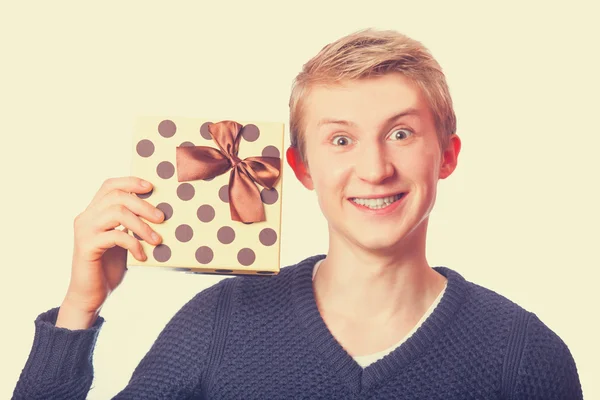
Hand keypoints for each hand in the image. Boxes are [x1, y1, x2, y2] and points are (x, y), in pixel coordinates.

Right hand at [56, 177, 163, 328]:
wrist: (90, 295)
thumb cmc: (109, 267)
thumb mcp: (124, 241)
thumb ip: (133, 225)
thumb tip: (161, 213)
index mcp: (94, 212)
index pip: (110, 185)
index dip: (130, 181)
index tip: (151, 186)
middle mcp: (86, 217)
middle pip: (117, 196)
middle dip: (143, 204)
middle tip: (162, 218)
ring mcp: (84, 231)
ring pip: (117, 213)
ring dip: (142, 225)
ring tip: (156, 239)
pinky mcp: (86, 246)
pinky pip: (116, 236)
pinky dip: (134, 244)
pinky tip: (142, 256)